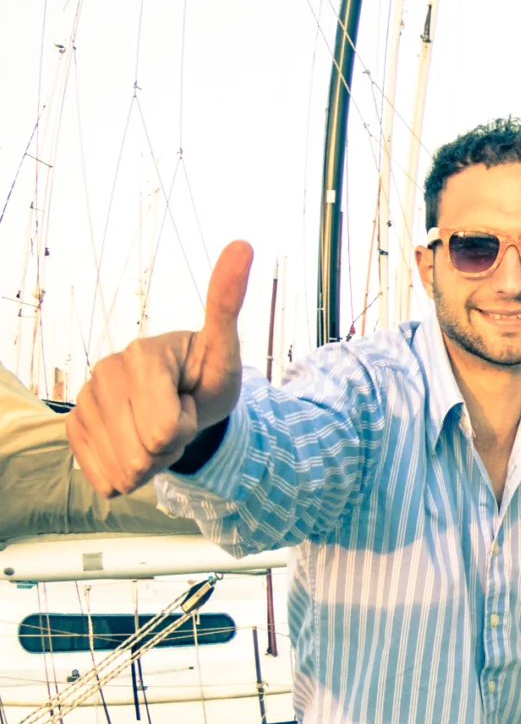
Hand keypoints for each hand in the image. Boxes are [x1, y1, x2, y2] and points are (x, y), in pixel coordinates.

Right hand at [68, 241, 251, 498]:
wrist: (185, 396)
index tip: (189, 400)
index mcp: (140, 356)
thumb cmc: (207, 373)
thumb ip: (227, 304)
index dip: (185, 425)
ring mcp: (84, 401)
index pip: (162, 431)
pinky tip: (137, 443)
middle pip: (143, 453)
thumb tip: (243, 245)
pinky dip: (128, 473)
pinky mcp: (74, 427)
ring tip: (160, 428)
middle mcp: (103, 374)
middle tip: (178, 415)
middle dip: (170, 446)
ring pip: (124, 471)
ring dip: (151, 462)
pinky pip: (104, 479)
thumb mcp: (226, 348)